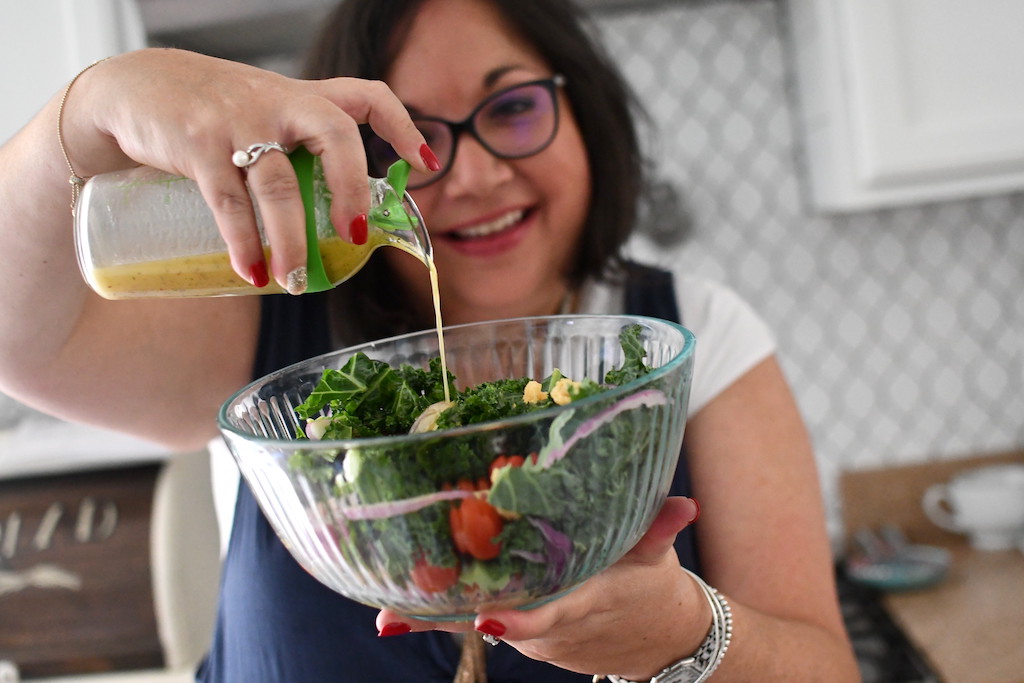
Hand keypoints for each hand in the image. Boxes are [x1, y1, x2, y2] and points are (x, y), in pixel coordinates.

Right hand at [61, 48, 434, 289]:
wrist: (135, 88)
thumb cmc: (214, 112)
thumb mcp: (265, 113)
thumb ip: (301, 151)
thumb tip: (337, 225)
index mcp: (304, 98)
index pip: (367, 96)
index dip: (401, 126)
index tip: (424, 164)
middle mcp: (279, 103)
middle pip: (335, 134)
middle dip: (352, 187)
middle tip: (353, 236)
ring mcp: (238, 121)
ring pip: (279, 185)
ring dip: (291, 241)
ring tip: (294, 282)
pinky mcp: (197, 142)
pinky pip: (228, 201)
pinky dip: (242, 243)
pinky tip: (251, 271)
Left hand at [376, 496, 708, 678]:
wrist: (657, 642)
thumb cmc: (651, 587)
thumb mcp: (656, 556)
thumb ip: (661, 528)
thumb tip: (686, 506)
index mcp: (583, 602)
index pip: (548, 615)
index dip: (517, 621)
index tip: (484, 619)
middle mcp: (550, 627)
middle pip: (492, 621)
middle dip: (442, 619)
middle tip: (393, 615)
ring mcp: (533, 636)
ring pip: (479, 621)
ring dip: (436, 611)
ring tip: (386, 602)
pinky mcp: (523, 635)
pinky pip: (481, 619)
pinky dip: (448, 608)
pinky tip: (402, 596)